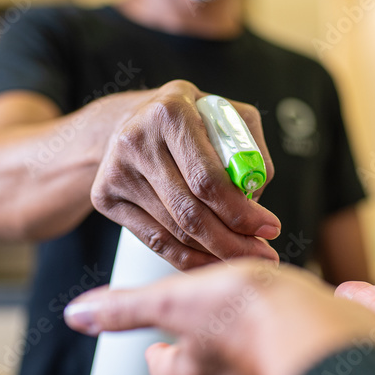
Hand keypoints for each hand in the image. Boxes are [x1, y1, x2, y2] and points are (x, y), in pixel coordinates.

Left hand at [63, 260, 374, 374]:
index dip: (159, 354)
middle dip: (209, 358)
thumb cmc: (256, 318)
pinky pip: (299, 373)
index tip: (159, 343)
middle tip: (216, 328)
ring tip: (265, 328)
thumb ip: (130, 308)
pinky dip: (300, 354)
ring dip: (254, 359)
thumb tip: (75, 314)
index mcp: (197, 368)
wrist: (331, 344)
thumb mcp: (181, 299)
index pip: (165, 369)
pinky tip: (312, 333)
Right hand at [91, 80, 279, 268]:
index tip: (270, 227)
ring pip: (174, 231)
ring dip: (215, 252)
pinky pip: (154, 240)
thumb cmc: (188, 120)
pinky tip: (213, 261)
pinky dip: (188, 258)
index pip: (208, 178)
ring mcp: (117, 170)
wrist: (126, 121)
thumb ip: (251, 149)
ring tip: (244, 258)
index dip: (241, 211)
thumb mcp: (225, 116)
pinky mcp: (105, 196)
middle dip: (233, 241)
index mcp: (171, 112)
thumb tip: (255, 198)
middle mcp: (138, 139)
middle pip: (190, 211)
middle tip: (263, 254)